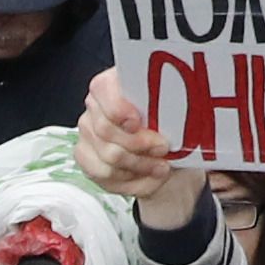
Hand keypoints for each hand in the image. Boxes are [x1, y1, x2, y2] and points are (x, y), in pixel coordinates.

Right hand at [74, 70, 210, 229]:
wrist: (166, 153)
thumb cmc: (169, 125)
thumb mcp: (174, 111)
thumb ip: (168, 106)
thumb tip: (179, 105)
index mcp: (113, 84)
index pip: (102, 89)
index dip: (118, 108)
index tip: (138, 122)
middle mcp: (95, 107)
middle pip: (107, 129)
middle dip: (140, 144)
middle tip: (164, 147)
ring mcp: (88, 133)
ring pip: (109, 156)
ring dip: (141, 165)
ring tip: (161, 166)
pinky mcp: (86, 157)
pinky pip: (104, 175)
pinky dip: (131, 180)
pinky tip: (148, 176)